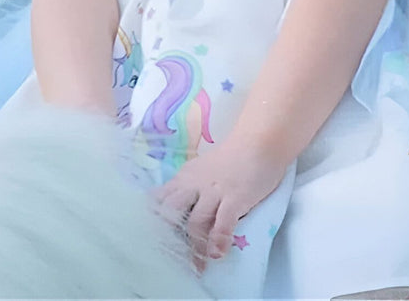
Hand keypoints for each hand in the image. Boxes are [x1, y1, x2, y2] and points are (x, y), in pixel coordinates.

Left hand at [150, 138, 287, 273]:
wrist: (259, 140)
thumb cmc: (232, 157)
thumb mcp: (203, 170)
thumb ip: (190, 189)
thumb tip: (178, 213)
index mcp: (184, 177)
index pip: (160, 200)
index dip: (154, 221)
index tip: (150, 240)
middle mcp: (195, 184)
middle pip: (172, 211)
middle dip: (168, 235)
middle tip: (168, 257)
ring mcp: (214, 190)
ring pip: (196, 221)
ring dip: (195, 247)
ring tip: (196, 267)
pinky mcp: (235, 196)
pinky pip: (223, 221)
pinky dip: (219, 239)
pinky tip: (217, 254)